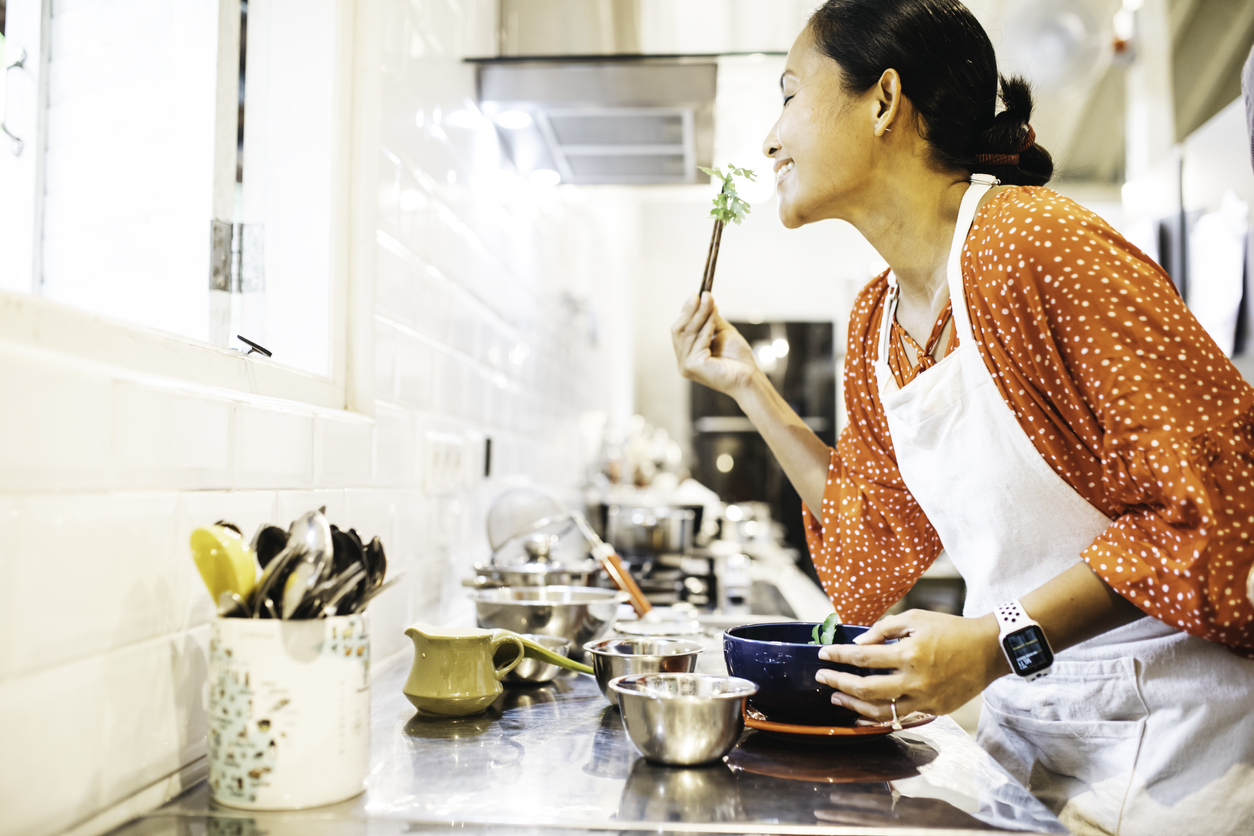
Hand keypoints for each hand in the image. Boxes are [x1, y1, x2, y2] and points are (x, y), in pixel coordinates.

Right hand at [670, 292, 758, 396]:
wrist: (749, 377)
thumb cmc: (737, 359)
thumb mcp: (721, 332)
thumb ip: (710, 319)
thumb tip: (703, 299)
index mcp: (687, 355)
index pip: (680, 330)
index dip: (686, 311)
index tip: (695, 294)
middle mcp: (683, 362)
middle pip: (680, 330)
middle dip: (691, 310)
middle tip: (701, 294)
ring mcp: (686, 365)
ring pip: (689, 333)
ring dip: (700, 314)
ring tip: (709, 300)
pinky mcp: (692, 366)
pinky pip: (699, 340)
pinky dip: (706, 326)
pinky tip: (713, 315)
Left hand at [814, 609, 1006, 721]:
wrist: (988, 650)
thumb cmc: (950, 629)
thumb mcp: (916, 619)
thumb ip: (884, 630)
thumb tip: (858, 644)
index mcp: (909, 654)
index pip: (863, 658)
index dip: (839, 656)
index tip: (823, 654)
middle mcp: (915, 680)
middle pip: (866, 689)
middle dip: (839, 683)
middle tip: (822, 677)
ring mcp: (925, 699)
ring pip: (880, 711)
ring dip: (853, 706)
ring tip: (836, 698)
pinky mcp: (933, 710)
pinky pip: (899, 718)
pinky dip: (877, 718)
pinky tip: (861, 713)